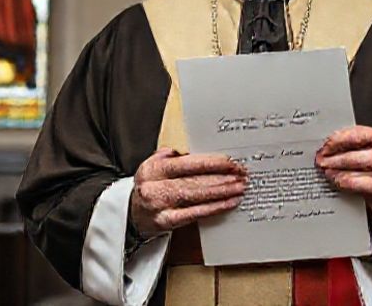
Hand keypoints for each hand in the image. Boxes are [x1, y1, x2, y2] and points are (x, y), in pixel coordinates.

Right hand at [129, 147, 246, 236]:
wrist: (130, 215)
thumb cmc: (149, 187)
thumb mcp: (153, 167)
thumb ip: (172, 157)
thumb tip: (199, 150)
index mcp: (153, 168)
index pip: (187, 163)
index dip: (211, 162)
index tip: (230, 161)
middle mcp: (154, 186)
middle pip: (195, 180)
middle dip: (222, 177)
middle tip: (241, 175)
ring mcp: (160, 206)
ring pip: (197, 196)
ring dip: (222, 191)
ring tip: (239, 187)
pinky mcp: (165, 222)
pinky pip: (195, 214)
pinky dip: (215, 208)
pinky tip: (228, 203)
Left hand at [315, 126, 371, 216]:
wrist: (368, 205)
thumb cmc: (358, 178)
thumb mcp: (348, 161)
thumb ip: (338, 151)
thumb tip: (320, 150)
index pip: (361, 134)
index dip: (342, 138)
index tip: (326, 145)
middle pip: (362, 151)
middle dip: (338, 156)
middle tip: (321, 161)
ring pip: (367, 165)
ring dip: (343, 169)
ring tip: (328, 173)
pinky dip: (354, 183)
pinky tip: (341, 183)